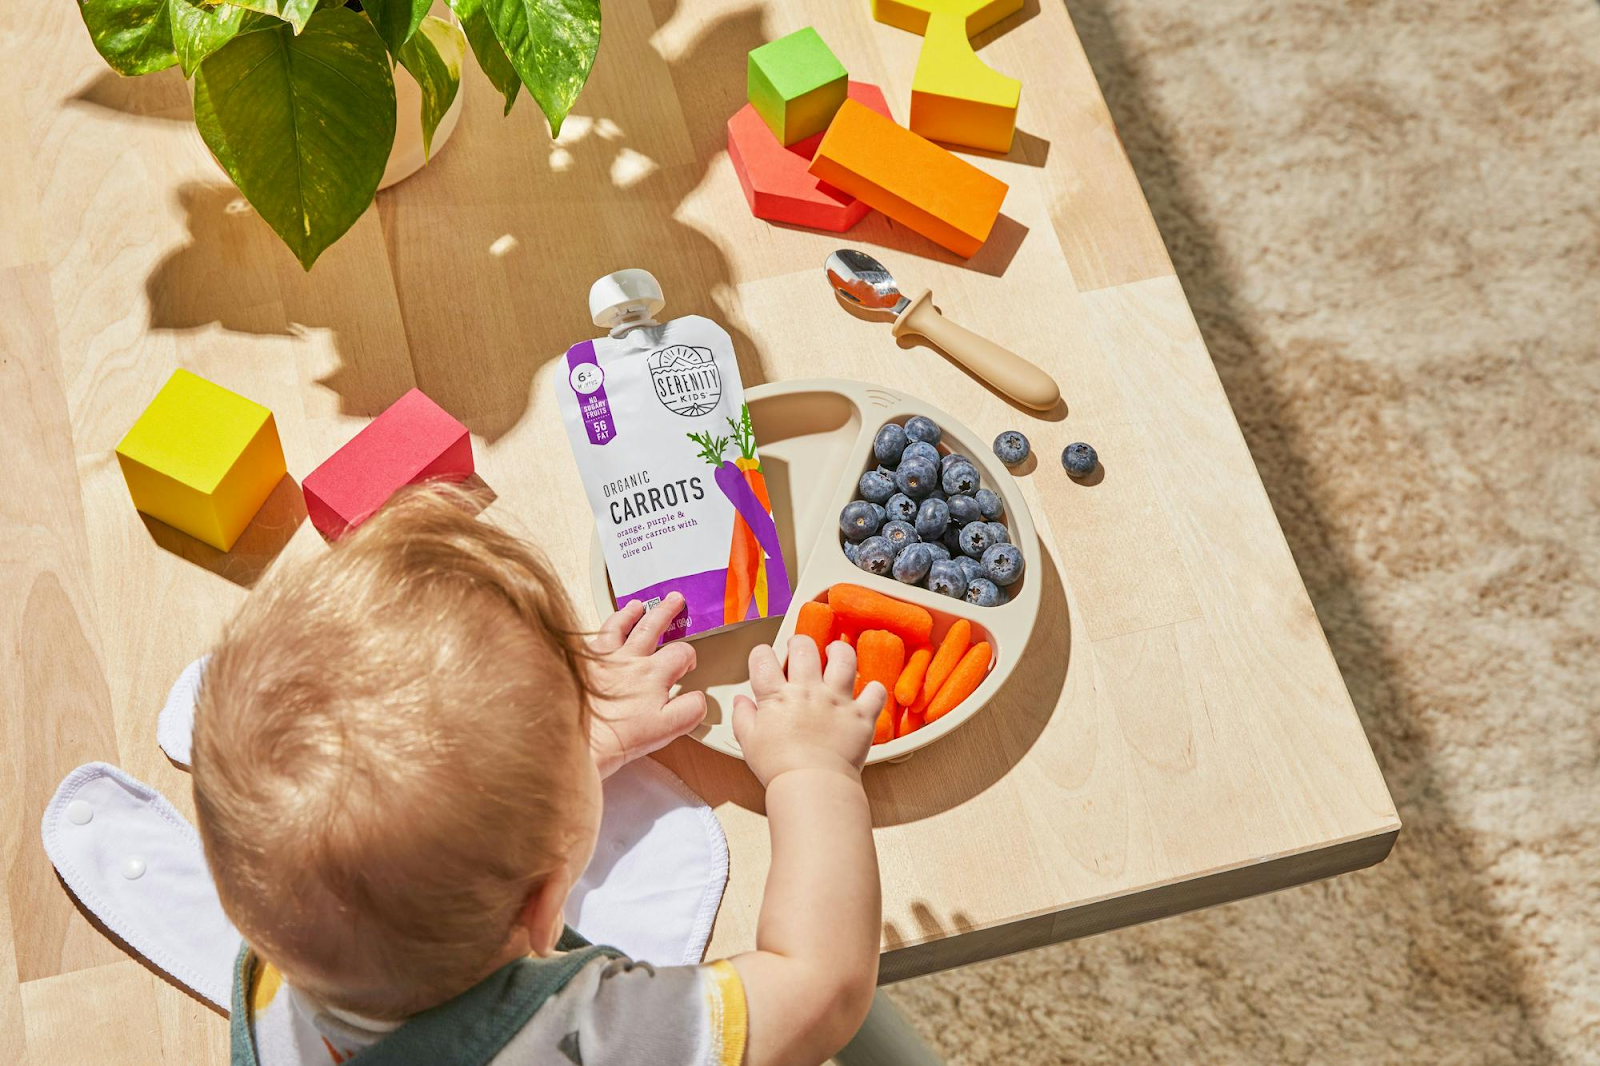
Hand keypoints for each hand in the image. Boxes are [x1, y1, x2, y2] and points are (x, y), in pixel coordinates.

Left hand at [586, 593, 706, 777]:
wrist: (579, 740)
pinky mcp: (581, 663)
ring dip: (631, 613)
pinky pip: (592, 638)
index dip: (689, 657)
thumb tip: (698, 697)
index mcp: (653, 673)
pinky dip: (600, 630)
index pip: (681, 653)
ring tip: (637, 606)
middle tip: (674, 600)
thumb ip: (690, 710)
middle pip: (652, 626)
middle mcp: (628, 659)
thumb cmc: (618, 737)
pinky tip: (603, 630)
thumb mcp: (667, 729)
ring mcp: (603, 658)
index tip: (687, 664)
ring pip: (619, 625)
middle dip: (666, 611)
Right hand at [732, 637, 880, 786]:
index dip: (761, 653)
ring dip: (839, 651)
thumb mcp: (749, 742)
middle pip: (804, 648)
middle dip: (800, 643)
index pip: (763, 659)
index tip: (764, 658)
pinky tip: (867, 692)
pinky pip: (875, 692)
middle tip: (799, 648)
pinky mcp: (860, 715)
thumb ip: (743, 717)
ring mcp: (837, 700)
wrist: (812, 785)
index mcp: (777, 696)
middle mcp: (808, 691)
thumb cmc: (779, 767)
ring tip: (835, 652)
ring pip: (844, 658)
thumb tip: (741, 701)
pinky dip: (874, 690)